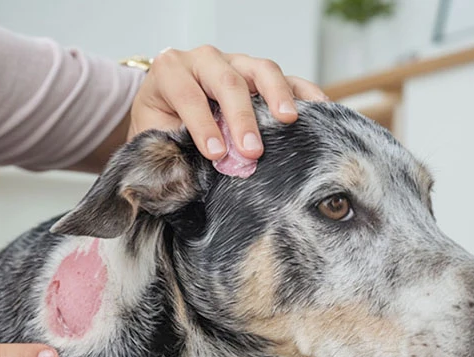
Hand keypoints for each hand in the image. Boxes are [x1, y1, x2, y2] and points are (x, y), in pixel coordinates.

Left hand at [129, 46, 327, 160]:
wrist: (166, 111)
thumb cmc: (162, 126)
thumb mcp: (154, 137)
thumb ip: (169, 151)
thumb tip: (190, 178)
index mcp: (171, 71)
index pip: (188, 95)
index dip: (202, 125)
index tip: (216, 154)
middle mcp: (204, 61)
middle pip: (228, 81)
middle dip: (242, 118)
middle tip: (252, 151)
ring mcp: (236, 64)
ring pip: (260, 70)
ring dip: (276, 95)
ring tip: (288, 120)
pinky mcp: (260, 75)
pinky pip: (288, 78)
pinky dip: (304, 92)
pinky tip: (319, 109)